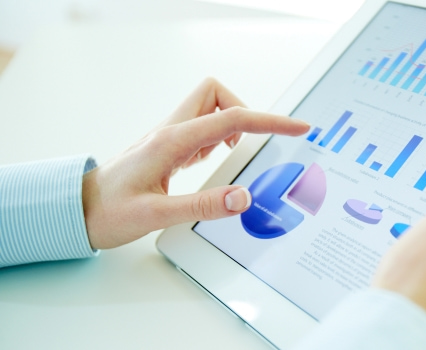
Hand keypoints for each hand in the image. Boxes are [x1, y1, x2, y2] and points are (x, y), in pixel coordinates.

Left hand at [82, 78, 309, 248]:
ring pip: (209, 110)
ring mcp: (169, 137)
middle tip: (255, 143)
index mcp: (172, 141)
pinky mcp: (168, 148)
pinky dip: (218, 140)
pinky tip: (215, 162)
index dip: (269, 121)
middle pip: (216, 95)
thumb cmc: (108, 211)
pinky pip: (202, 130)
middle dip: (244, 112)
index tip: (296, 127)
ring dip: (230, 126)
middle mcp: (171, 132)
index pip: (231, 118)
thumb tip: (243, 197)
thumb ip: (203, 206)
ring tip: (235, 156)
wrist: (77, 210)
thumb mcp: (157, 215)